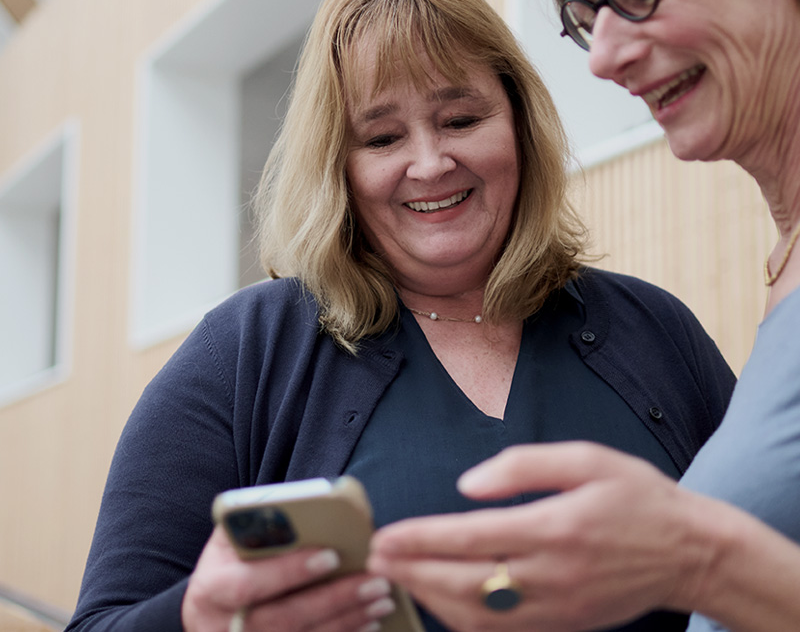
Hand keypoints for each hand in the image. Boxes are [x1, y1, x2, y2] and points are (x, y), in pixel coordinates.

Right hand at [183, 526, 395, 631]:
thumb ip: (258, 522)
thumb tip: (305, 506)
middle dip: (333, 600)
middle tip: (373, 580)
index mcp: (211, 588)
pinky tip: (369, 624)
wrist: (207, 612)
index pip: (249, 584)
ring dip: (346, 621)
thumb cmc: (229, 562)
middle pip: (282, 620)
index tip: (332, 556)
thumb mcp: (230, 537)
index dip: (289, 572)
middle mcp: (224, 628)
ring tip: (381, 599)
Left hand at [369, 442, 716, 630]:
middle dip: (412, 571)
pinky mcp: (564, 624)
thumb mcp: (587, 458)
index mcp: (554, 527)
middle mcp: (551, 574)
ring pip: (478, 614)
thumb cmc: (636, 496)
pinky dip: (463, 619)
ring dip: (430, 598)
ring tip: (397, 578)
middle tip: (374, 559)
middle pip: (464, 582)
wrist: (689, 553)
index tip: (385, 536)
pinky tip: (440, 602)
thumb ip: (523, 465)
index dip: (422, 539)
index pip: (471, 537)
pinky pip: (502, 630)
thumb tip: (467, 484)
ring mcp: (557, 608)